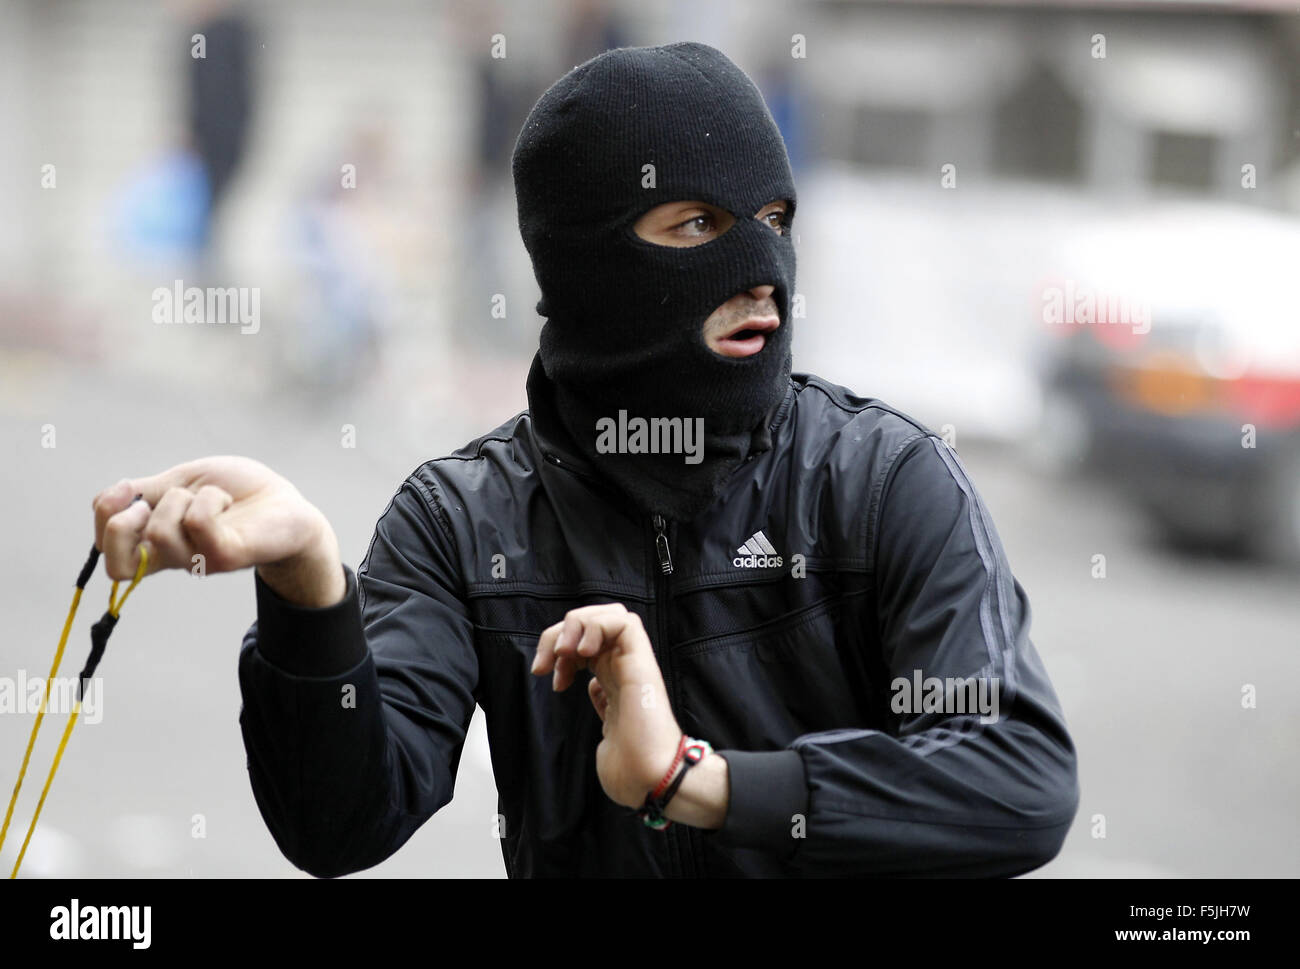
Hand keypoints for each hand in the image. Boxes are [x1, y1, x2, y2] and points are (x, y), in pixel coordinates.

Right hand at [91, 456, 344, 606]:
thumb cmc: (238, 493)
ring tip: (212, 497)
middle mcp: (173, 557)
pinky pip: (198, 522)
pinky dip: (209, 499)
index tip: (130, 488)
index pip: (106, 549)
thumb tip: (114, 495)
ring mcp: (198, 560)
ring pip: (158, 532)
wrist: (288, 504)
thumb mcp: (183, 483)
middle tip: (151, 504)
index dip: (105, 514)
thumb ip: (147, 491)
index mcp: (158, 540)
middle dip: (121, 523)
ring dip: (181, 498)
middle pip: (116, 564)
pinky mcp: (226, 556)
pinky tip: (227, 501)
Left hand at [532, 603, 682, 808]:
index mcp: (614, 680)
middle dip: (560, 633)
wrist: (648, 779)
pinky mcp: (640, 662)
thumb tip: (594, 688)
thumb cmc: (630, 768)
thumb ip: (601, 706)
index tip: (549, 678)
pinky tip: (583, 651)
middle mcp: (622, 667)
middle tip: (546, 663)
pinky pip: (623, 622)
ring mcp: (633, 663)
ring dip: (577, 625)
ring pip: (608, 614)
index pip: (586, 642)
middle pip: (592, 622)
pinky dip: (596, 626)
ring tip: (565, 653)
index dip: (559, 651)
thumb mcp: (605, 731)